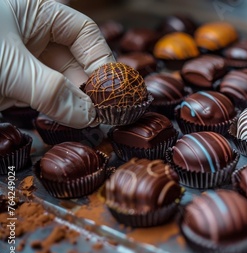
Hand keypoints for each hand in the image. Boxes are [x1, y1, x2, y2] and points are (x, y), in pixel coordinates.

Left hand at [0, 0, 114, 127]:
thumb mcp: (9, 65)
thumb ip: (49, 90)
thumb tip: (88, 115)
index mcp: (37, 13)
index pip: (85, 33)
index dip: (101, 59)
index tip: (111, 88)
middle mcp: (35, 36)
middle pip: (78, 60)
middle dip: (92, 86)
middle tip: (106, 110)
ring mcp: (26, 62)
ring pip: (64, 83)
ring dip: (79, 102)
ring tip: (94, 120)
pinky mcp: (17, 86)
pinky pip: (48, 99)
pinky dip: (61, 111)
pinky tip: (75, 121)